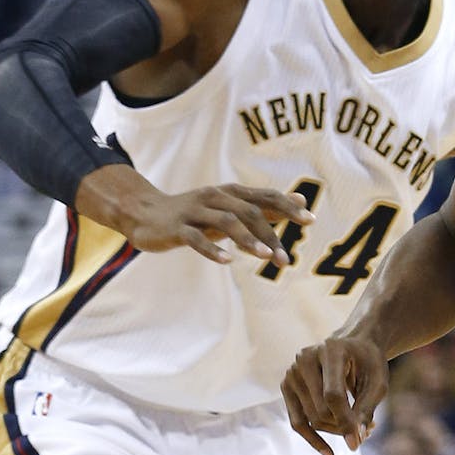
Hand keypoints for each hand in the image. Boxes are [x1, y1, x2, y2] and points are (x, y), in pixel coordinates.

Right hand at [77, 166, 313, 263]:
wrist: (144, 213)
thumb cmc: (195, 214)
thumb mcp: (229, 208)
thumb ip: (262, 206)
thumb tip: (298, 202)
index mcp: (230, 193)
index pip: (265, 196)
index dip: (288, 207)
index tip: (311, 221)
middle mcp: (215, 197)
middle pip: (249, 212)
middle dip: (270, 235)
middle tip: (286, 259)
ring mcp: (195, 212)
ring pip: (226, 223)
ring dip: (248, 240)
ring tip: (266, 257)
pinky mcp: (177, 228)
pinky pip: (196, 238)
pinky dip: (213, 249)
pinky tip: (227, 261)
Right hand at [282, 335, 387, 454]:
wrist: (353, 345)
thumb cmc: (368, 362)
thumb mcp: (377, 381)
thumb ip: (366, 408)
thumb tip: (355, 442)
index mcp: (330, 350)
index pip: (333, 394)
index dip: (345, 420)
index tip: (358, 441)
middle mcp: (305, 358)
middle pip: (321, 410)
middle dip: (344, 426)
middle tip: (367, 430)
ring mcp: (292, 372)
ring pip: (311, 419)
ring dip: (335, 431)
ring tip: (358, 429)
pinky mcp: (287, 386)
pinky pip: (298, 422)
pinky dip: (313, 439)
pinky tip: (330, 454)